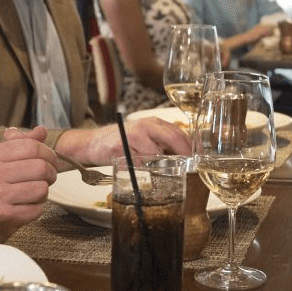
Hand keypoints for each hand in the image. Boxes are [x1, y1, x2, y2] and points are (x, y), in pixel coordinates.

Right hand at [0, 127, 58, 250]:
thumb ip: (19, 145)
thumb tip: (42, 130)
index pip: (31, 146)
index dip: (49, 153)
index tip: (51, 161)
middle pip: (41, 167)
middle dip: (51, 174)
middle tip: (48, 179)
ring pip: (42, 188)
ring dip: (43, 193)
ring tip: (32, 195)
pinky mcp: (3, 215)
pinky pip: (37, 209)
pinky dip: (35, 210)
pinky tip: (23, 209)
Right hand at [58, 118, 191, 161]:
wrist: (93, 143)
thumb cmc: (121, 143)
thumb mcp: (144, 138)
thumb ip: (162, 145)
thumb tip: (184, 158)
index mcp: (153, 123)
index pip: (178, 131)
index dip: (191, 145)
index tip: (199, 157)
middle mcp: (145, 125)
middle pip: (172, 136)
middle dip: (183, 153)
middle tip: (188, 166)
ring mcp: (132, 134)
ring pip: (155, 152)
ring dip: (157, 164)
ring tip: (152, 167)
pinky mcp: (121, 146)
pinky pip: (138, 161)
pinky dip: (140, 167)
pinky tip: (134, 165)